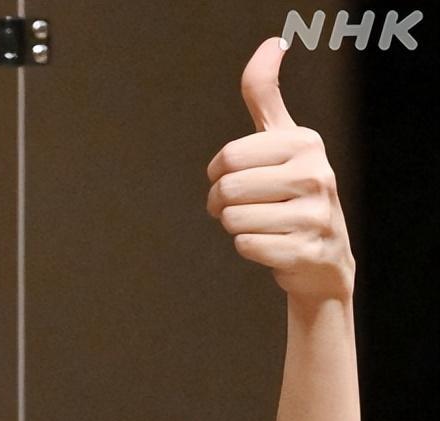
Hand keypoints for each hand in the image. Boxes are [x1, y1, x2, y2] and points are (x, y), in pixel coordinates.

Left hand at [206, 37, 353, 302]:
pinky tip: (272, 244)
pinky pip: (245, 245)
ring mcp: (315, 215)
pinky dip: (248, 248)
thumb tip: (272, 43)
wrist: (323, 258)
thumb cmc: (292, 192)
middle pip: (228, 188)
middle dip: (221, 202)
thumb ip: (266, 96)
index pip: (229, 156)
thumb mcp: (282, 141)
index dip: (218, 172)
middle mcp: (317, 174)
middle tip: (239, 206)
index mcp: (305, 143)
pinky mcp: (305, 251)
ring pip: (233, 218)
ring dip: (235, 226)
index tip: (233, 177)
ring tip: (261, 223)